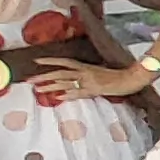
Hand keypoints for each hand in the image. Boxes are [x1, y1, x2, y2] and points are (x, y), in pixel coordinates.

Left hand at [33, 62, 156, 103]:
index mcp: (85, 66)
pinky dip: (68, 95)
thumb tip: (73, 79)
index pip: (64, 62)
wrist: (130, 79)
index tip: (36, 61)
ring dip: (51, 86)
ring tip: (38, 89)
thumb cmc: (116, 75)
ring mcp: (88, 81)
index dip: (50, 61)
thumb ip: (85, 74)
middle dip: (43, 76)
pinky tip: (57, 98)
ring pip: (65, 83)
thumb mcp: (98, 71)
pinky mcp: (94, 90)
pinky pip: (78, 93)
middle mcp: (84, 72)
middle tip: (29, 80)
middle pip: (60, 73)